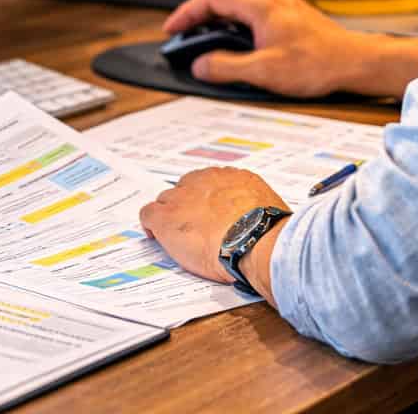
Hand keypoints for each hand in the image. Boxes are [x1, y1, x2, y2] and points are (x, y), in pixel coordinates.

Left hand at [138, 167, 287, 294]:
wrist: (252, 239)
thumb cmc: (267, 231)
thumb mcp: (269, 210)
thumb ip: (258, 210)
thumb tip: (262, 222)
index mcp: (231, 178)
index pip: (210, 184)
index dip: (207, 202)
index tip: (211, 216)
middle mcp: (204, 181)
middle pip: (186, 189)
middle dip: (188, 207)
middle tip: (195, 229)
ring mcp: (182, 197)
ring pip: (166, 201)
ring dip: (171, 216)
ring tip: (177, 237)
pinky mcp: (166, 216)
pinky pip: (148, 214)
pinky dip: (151, 225)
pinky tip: (156, 237)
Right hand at [164, 0, 417, 97]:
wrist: (357, 62)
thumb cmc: (318, 64)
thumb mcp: (264, 71)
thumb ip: (226, 67)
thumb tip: (200, 65)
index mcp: (261, 4)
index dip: (186, 14)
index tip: (171, 30)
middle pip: (223, 1)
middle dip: (199, 20)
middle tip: (183, 40)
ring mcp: (282, 4)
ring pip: (239, 8)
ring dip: (219, 26)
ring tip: (206, 47)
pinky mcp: (290, 16)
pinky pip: (253, 16)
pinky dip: (237, 29)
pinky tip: (237, 48)